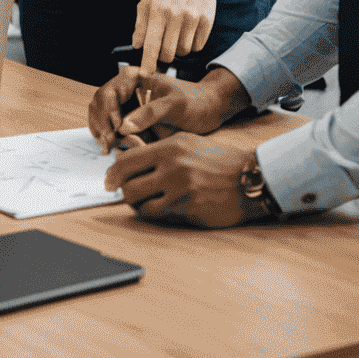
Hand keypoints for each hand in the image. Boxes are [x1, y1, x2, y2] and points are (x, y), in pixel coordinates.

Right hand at [88, 66, 248, 152]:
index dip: (109, 112)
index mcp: (134, 76)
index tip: (117, 131)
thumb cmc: (195, 102)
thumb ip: (150, 113)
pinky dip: (104, 133)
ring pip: (100, 112)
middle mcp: (126, 87)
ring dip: (100, 129)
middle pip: (100, 102)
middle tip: (108, 144)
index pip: (110, 92)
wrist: (209, 109)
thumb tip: (123, 127)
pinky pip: (108, 122)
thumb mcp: (175, 105)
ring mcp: (126, 102)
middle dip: (101, 123)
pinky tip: (109, 145)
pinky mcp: (130, 116)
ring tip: (107, 147)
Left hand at [104, 134, 263, 227]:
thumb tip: (126, 157)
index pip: (127, 161)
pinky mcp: (189, 209)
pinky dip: (151, 212)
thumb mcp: (185, 142)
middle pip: (128, 185)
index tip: (109, 180)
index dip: (113, 173)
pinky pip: (158, 215)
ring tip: (140, 200)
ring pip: (139, 203)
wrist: (249, 178)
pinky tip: (156, 208)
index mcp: (169, 148)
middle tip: (123, 192)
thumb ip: (156, 148)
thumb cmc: (216, 160)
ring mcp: (181, 190)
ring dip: (135, 204)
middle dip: (121, 190)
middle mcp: (172, 168)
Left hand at [133, 0, 218, 72]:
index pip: (151, 44)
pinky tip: (189, 30)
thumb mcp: (146, 2)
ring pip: (184, 51)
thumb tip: (136, 45)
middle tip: (164, 48)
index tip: (145, 75)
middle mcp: (175, 15)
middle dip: (164, 56)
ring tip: (177, 33)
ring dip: (179, 48)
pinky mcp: (207, 21)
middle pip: (168, 53)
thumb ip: (140, 25)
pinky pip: (198, 46)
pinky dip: (192, 44)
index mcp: (157, 10)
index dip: (148, 62)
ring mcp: (193, 18)